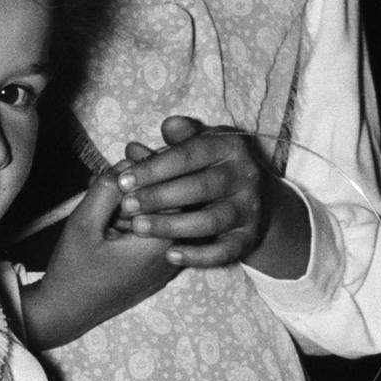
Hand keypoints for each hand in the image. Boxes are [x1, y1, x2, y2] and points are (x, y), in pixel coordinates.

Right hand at [18, 169, 179, 349]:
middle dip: (146, 180)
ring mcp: (165, 265)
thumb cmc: (73, 270)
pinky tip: (110, 210)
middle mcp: (171, 255)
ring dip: (138, 199)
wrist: (65, 313)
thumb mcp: (84, 223)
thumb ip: (107, 189)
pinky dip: (137, 218)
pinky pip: (154, 235)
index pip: (173, 193)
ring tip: (105, 186)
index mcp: (160, 244)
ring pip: (161, 219)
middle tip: (122, 162)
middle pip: (171, 204)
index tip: (132, 151)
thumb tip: (128, 165)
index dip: (155, 166)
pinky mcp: (155, 270)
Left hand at [111, 117, 303, 272]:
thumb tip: (168, 125)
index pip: (190, 155)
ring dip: (172, 226)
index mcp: (231, 147)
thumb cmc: (214, 167)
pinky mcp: (249, 238)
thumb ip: (183, 137)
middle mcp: (246, 176)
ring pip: (210, 221)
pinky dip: (197, 256)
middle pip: (201, 187)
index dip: (154, 168)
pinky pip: (224, 251)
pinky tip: (169, 255)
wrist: (257, 199)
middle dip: (159, 197)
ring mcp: (250, 209)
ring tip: (138, 228)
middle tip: (126, 206)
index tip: (123, 180)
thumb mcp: (202, 144)